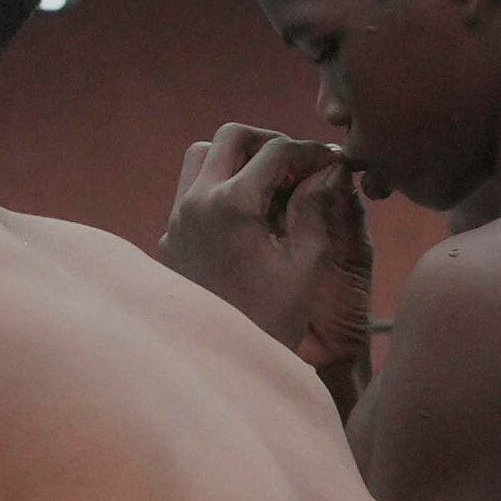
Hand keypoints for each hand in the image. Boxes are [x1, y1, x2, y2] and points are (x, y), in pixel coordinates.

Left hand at [164, 129, 373, 368]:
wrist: (221, 363)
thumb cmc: (273, 319)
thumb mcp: (306, 263)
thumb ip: (316, 207)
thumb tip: (329, 169)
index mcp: (232, 205)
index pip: (276, 152)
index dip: (311, 151)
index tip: (331, 162)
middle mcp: (195, 204)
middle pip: (229, 137)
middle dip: (268, 142)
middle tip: (297, 163)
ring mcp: (176, 220)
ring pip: (200, 158)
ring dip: (236, 158)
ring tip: (271, 183)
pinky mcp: (168, 239)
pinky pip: (188, 192)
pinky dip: (217, 187)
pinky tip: (247, 215)